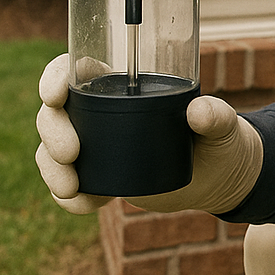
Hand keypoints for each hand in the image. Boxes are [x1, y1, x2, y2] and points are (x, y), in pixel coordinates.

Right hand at [34, 54, 263, 215]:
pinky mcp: (100, 177)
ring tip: (72, 189)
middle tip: (71, 153)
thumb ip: (216, 116)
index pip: (75, 71)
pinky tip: (84, 204)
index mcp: (123, 87)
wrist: (220, 179)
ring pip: (51, 151)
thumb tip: (199, 112)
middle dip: (51, 131)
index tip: (55, 95)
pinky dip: (69, 198)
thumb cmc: (220, 139)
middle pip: (54, 113)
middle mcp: (102, 113)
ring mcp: (97, 147)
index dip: (54, 77)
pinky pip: (69, 186)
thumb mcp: (223, 126)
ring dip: (52, 169)